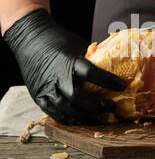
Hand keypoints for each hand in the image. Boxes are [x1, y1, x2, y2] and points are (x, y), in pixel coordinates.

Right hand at [4, 9, 125, 124]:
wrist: (29, 38)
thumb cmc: (57, 40)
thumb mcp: (77, 45)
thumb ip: (91, 58)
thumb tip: (112, 65)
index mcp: (69, 61)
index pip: (91, 73)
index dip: (108, 81)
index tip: (121, 86)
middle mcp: (57, 76)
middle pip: (78, 97)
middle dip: (97, 105)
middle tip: (111, 106)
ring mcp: (46, 88)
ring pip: (67, 108)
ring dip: (85, 115)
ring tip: (99, 116)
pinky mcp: (38, 96)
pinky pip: (54, 113)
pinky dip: (69, 119)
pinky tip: (81, 119)